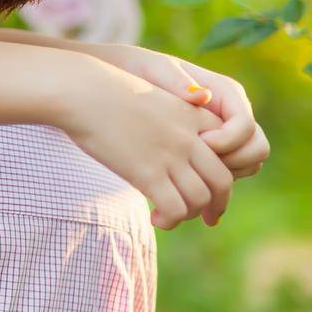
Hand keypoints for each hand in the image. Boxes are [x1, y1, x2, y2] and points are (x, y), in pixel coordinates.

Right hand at [58, 59, 233, 229]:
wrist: (82, 92)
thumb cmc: (108, 92)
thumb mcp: (154, 97)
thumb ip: (175, 117)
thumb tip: (184, 131)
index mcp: (193, 116)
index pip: (229, 151)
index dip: (225, 175)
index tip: (215, 191)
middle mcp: (189, 137)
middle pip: (222, 181)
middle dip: (217, 204)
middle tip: (208, 218)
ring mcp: (170, 156)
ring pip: (200, 199)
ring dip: (189, 214)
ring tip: (170, 216)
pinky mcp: (147, 173)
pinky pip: (175, 209)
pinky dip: (171, 220)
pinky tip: (156, 218)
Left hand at [83, 43, 269, 180]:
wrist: (125, 80)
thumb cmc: (141, 71)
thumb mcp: (156, 70)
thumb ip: (178, 81)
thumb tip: (203, 97)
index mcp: (226, 92)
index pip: (245, 124)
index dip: (228, 139)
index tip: (199, 143)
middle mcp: (233, 115)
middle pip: (257, 149)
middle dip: (234, 162)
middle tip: (198, 166)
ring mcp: (227, 134)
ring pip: (248, 166)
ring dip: (226, 178)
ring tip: (192, 180)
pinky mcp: (214, 152)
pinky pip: (228, 175)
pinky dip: (215, 185)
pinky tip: (188, 192)